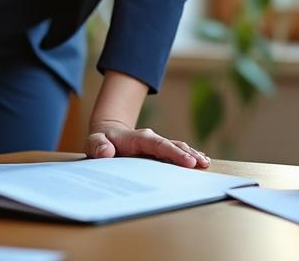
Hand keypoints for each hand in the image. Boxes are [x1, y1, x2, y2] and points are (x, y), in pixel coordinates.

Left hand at [84, 120, 210, 168]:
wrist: (108, 133)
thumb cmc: (101, 141)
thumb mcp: (93, 142)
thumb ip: (98, 146)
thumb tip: (107, 152)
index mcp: (138, 138)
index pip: (158, 144)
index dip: (173, 153)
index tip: (187, 160)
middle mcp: (151, 139)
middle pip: (172, 145)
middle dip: (187, 154)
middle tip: (201, 164)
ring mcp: (157, 145)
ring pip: (178, 147)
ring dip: (192, 154)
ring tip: (205, 163)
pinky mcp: (160, 151)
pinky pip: (177, 152)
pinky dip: (189, 156)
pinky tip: (201, 161)